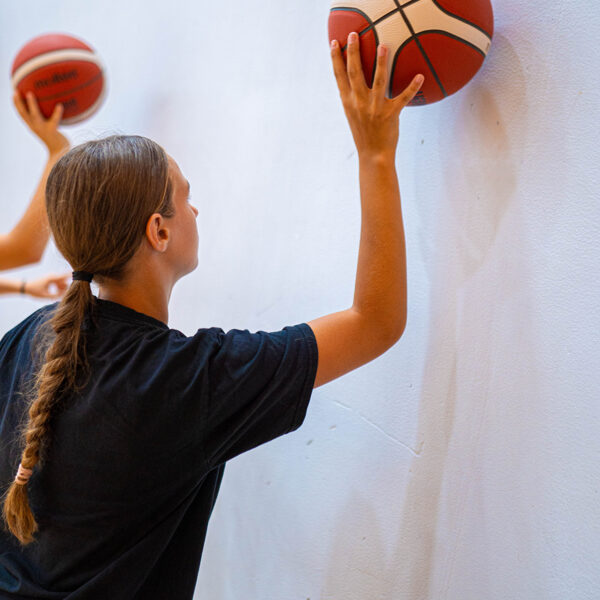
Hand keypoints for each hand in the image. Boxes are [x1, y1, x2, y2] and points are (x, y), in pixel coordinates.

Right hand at [13, 92, 69, 157]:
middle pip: (23, 114)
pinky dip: (57, 112)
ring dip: (31, 104)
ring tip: (30, 93)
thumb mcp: (50, 129)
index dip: (16, 105)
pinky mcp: (52, 131)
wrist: (61, 153)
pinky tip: (60, 105)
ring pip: (34, 115)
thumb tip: (56, 105)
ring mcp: (43, 129)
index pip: (22, 115)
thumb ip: (49, 120)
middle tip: (16, 91)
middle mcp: (35, 128)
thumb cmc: (57, 140)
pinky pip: (54, 120)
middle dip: (18, 102)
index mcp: (33, 127)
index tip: (14, 94)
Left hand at [24, 273, 69, 298]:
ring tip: (57, 295)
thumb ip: (57, 296)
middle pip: (65, 281)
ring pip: (62, 282)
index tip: (82, 274)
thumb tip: (66, 294)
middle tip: (66, 294)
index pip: (66, 275)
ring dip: (62, 288)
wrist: (25, 287)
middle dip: (66, 287)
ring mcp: (52, 277)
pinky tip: (55, 293)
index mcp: (52, 278)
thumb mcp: (46, 296)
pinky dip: (59, 287)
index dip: (73, 275)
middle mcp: (53, 276)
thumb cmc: (34, 291)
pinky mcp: (51, 279)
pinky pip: (59, 283)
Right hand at [330, 33, 423, 158]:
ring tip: (383, 46)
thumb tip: (356, 80)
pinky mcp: (390, 115)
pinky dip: (412, 87)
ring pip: (379, 81)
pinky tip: (420, 76)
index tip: (334, 43)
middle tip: (354, 35)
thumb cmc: (365, 134)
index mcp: (348, 102)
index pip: (339, 77)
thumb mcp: (354, 115)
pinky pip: (403, 98)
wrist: (373, 156)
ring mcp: (374, 109)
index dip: (335, 59)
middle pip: (354, 73)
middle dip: (352, 53)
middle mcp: (359, 103)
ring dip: (381, 63)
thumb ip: (354, 97)